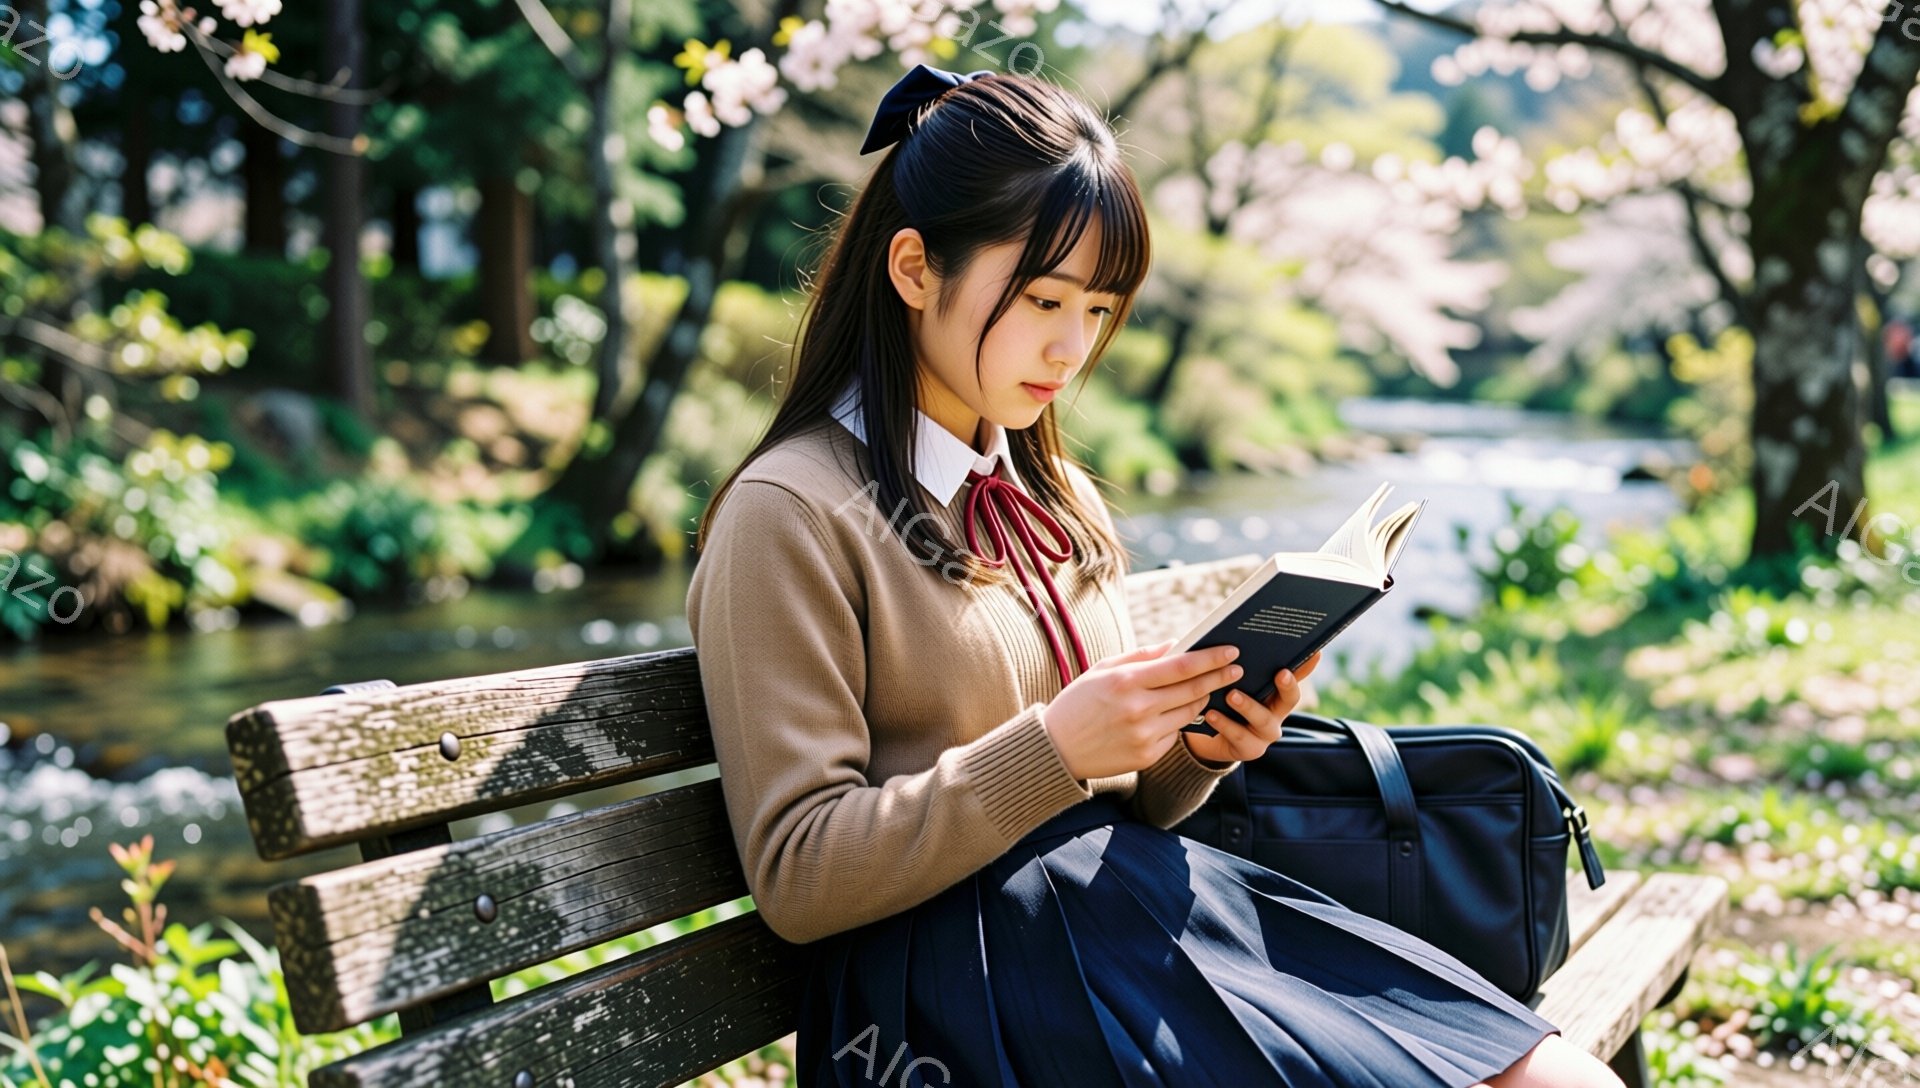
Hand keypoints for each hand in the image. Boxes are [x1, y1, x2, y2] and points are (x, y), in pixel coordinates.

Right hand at [1041, 639, 1243, 779]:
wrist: (1056, 748)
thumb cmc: (1078, 702)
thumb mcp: (1102, 669)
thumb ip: (1141, 656)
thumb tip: (1175, 644)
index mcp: (1126, 681)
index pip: (1181, 666)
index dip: (1210, 658)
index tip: (1231, 651)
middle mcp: (1138, 709)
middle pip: (1193, 690)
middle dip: (1219, 677)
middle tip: (1236, 668)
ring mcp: (1144, 735)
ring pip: (1189, 713)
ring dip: (1202, 699)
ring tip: (1208, 688)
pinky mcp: (1147, 756)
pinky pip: (1174, 734)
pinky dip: (1178, 721)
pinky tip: (1174, 712)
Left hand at [1180, 651, 1322, 765]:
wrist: (1208, 736)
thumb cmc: (1222, 699)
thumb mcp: (1232, 680)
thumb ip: (1239, 664)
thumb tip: (1233, 636)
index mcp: (1276, 692)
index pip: (1297, 675)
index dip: (1308, 666)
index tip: (1315, 652)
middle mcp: (1277, 712)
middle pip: (1290, 699)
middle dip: (1287, 685)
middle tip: (1281, 673)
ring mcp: (1265, 733)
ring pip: (1262, 719)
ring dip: (1248, 705)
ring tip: (1231, 694)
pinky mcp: (1249, 749)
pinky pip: (1239, 737)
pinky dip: (1224, 724)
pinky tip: (1210, 713)